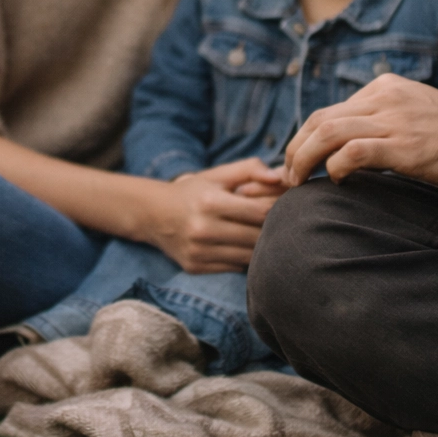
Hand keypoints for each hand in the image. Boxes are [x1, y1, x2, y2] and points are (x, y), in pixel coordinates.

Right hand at [148, 157, 285, 273]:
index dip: (278, 210)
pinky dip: (243, 259)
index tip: (284, 207)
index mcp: (210, 202)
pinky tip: (242, 247)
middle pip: (256, 237)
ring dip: (261, 247)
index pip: (260, 212)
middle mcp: (202, 229)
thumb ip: (249, 169)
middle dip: (273, 230)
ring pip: (248, 256)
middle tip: (281, 224)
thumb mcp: (216, 175)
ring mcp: (198, 251)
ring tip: (264, 236)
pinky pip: (233, 267)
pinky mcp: (195, 267)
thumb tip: (281, 177)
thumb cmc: (193, 192)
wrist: (153, 214)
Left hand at [282, 75, 437, 189]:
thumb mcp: (417, 116)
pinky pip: (354, 151)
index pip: (328, 111)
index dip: (303, 139)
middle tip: (287, 178)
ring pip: (328, 132)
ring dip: (304, 160)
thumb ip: (383, 123)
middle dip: (294, 150)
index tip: (296, 164)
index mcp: (385, 88)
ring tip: (298, 183)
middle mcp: (386, 98)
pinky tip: (337, 181)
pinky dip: (336, 166)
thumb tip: (347, 150)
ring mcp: (397, 120)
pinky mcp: (408, 146)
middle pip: (319, 119)